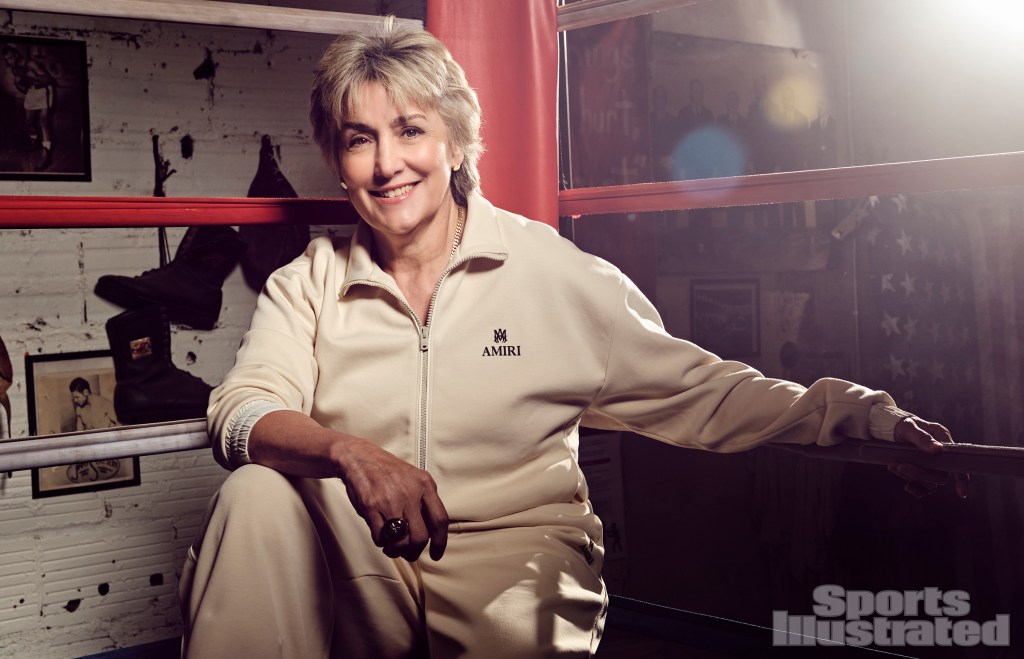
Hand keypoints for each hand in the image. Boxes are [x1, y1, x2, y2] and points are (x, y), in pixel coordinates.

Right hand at [337, 438, 448, 561]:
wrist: (360, 457)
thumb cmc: (389, 471)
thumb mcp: (415, 479)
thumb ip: (426, 501)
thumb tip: (433, 532)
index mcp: (425, 485)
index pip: (440, 520)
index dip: (440, 542)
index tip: (436, 554)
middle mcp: (409, 493)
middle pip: (420, 537)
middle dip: (414, 551)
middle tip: (408, 553)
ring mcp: (389, 501)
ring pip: (400, 542)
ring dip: (396, 550)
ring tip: (392, 546)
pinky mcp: (370, 507)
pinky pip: (380, 537)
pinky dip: (381, 542)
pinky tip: (381, 535)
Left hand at [888, 416, 969, 498]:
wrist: (891, 429)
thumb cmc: (903, 425)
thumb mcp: (909, 427)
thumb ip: (922, 437)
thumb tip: (938, 449)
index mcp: (943, 440)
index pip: (957, 460)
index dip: (962, 477)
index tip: (961, 492)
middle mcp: (941, 455)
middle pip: (941, 475)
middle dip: (921, 474)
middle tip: (900, 466)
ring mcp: (932, 466)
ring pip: (931, 482)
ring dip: (912, 478)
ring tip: (892, 466)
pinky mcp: (922, 473)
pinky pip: (924, 488)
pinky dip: (916, 489)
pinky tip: (907, 487)